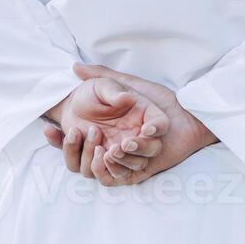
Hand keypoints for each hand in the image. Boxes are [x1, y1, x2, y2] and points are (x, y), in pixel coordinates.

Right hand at [46, 62, 217, 186]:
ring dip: (96, 158)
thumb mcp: (129, 83)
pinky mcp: (139, 172)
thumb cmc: (161, 100)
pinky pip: (120, 177)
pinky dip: (114, 167)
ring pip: (100, 169)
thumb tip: (75, 67)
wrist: (192, 116)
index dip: (61, 141)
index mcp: (106, 131)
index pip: (74, 142)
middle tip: (83, 131)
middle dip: (76, 149)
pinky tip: (114, 150)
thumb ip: (103, 77)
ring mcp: (124, 161)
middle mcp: (112, 147)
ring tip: (102, 141)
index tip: (52, 129)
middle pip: (81, 159)